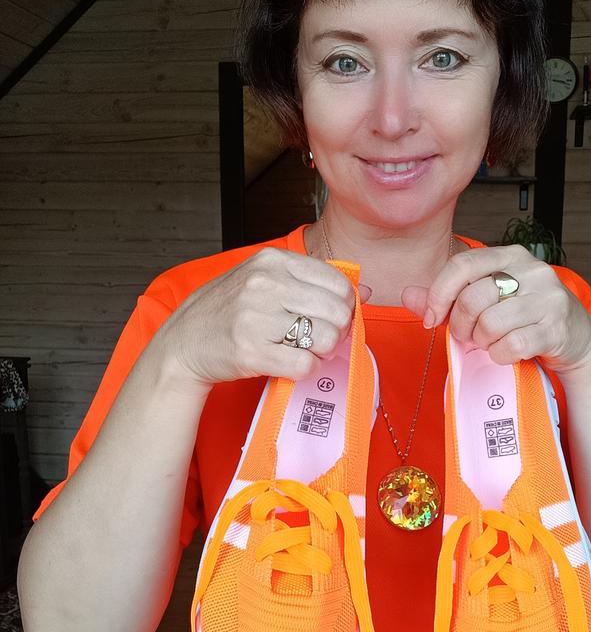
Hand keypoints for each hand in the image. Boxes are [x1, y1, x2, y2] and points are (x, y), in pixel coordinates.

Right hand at [156, 247, 371, 388]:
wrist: (182, 343)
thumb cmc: (228, 312)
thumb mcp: (264, 280)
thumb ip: (310, 282)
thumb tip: (366, 293)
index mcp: (272, 261)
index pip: (337, 282)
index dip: (343, 306)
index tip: (330, 318)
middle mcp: (264, 284)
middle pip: (338, 313)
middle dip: (336, 332)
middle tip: (319, 340)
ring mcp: (256, 317)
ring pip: (326, 339)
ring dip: (322, 352)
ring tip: (304, 351)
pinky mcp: (251, 351)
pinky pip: (305, 365)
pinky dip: (306, 370)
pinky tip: (292, 364)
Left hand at [401, 245, 590, 373]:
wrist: (576, 339)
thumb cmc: (523, 317)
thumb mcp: (486, 301)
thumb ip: (446, 298)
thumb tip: (407, 295)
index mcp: (511, 255)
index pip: (462, 265)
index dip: (439, 294)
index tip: (432, 319)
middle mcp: (533, 270)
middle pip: (473, 298)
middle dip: (461, 325)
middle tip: (468, 336)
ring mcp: (548, 299)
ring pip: (491, 323)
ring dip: (482, 341)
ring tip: (490, 342)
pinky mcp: (557, 328)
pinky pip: (511, 345)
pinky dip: (500, 355)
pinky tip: (506, 352)